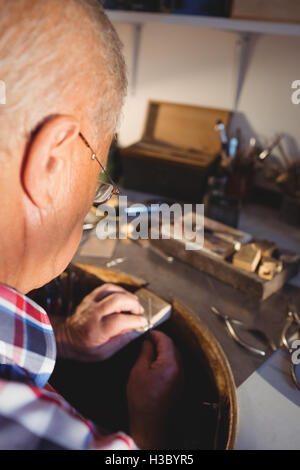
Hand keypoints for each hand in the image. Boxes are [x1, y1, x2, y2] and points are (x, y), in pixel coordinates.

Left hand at [51, 283, 146, 360]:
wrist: (65, 338)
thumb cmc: (84, 348)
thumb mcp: (103, 353)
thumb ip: (121, 341)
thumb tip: (136, 330)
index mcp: (96, 330)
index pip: (120, 320)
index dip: (135, 320)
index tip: (142, 322)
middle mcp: (93, 314)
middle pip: (117, 300)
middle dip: (133, 304)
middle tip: (139, 312)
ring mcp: (90, 303)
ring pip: (111, 290)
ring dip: (127, 295)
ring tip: (134, 303)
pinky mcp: (90, 297)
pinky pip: (106, 288)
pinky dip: (118, 290)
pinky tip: (124, 298)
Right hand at [127, 330, 183, 448]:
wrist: (151, 425)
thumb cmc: (143, 401)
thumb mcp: (138, 371)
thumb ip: (145, 353)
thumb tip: (148, 342)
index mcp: (170, 364)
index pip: (166, 340)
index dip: (156, 334)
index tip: (148, 332)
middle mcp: (180, 370)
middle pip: (173, 348)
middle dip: (161, 342)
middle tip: (148, 341)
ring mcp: (182, 378)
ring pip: (175, 357)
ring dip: (164, 352)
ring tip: (150, 353)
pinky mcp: (180, 386)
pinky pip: (175, 367)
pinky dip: (166, 362)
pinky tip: (155, 366)